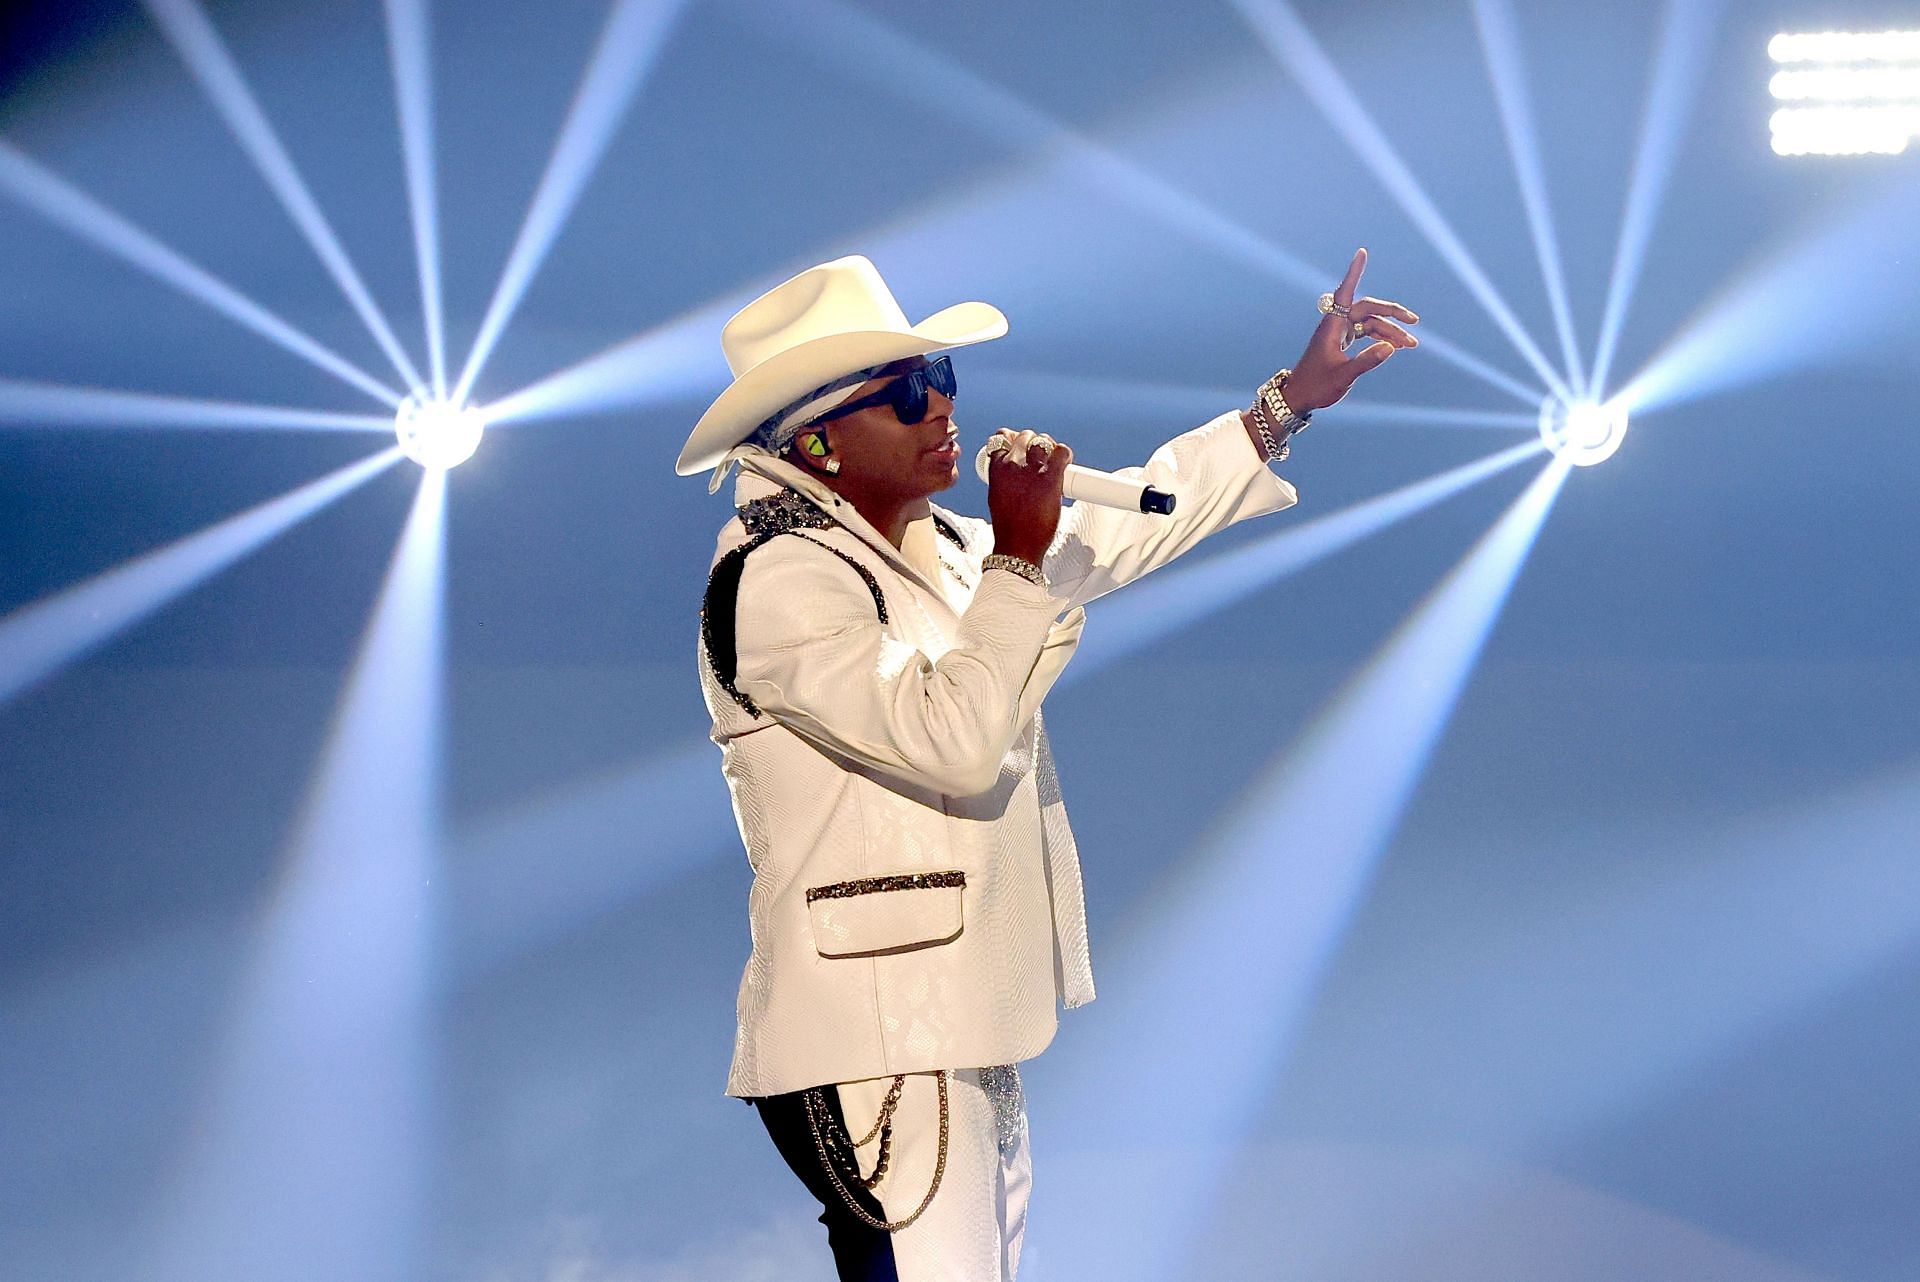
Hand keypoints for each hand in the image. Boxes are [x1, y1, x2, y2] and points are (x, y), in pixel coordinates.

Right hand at [985, 428, 1071, 564]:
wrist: (1018, 544)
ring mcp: (1032, 470)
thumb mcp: (996, 496)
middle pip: (1025, 436)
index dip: (1013, 438)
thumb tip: (1014, 473)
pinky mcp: (1051, 478)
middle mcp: (1013, 464)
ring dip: (1048, 445)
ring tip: (1052, 457)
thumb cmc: (1008, 526)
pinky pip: (1061, 452)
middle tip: (1040, 454)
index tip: (1020, 445)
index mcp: (997, 468)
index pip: (1001, 438)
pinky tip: (1064, 461)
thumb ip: (1004, 479)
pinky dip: (1064, 453)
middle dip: (1033, 442)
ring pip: (1042, 441)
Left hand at [1283, 248, 1419, 412]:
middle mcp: (1336, 324)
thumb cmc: (1316, 386)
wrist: (1298, 397)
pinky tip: (1395, 345)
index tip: (1361, 252)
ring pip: (1370, 324)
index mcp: (1332, 325)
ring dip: (1390, 331)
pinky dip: (1380, 338)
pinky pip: (1365, 333)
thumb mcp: (1343, 376)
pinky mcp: (1342, 341)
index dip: (1354, 272)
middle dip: (1392, 313)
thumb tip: (1390, 347)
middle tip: (1414, 321)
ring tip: (1411, 344)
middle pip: (1368, 309)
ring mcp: (1339, 332)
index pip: (1345, 292)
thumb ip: (1367, 362)